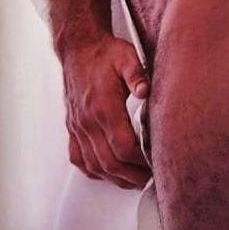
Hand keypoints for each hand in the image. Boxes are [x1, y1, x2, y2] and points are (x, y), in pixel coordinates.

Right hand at [62, 33, 151, 188]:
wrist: (79, 48)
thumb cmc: (105, 53)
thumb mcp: (127, 57)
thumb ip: (137, 74)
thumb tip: (146, 90)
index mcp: (104, 107)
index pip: (123, 146)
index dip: (140, 160)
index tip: (155, 163)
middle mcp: (88, 121)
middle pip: (110, 162)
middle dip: (131, 175)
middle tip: (149, 180)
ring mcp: (78, 126)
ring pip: (94, 164)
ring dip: (114, 177)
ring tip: (133, 181)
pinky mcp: (73, 127)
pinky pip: (78, 157)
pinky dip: (92, 170)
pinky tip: (106, 173)